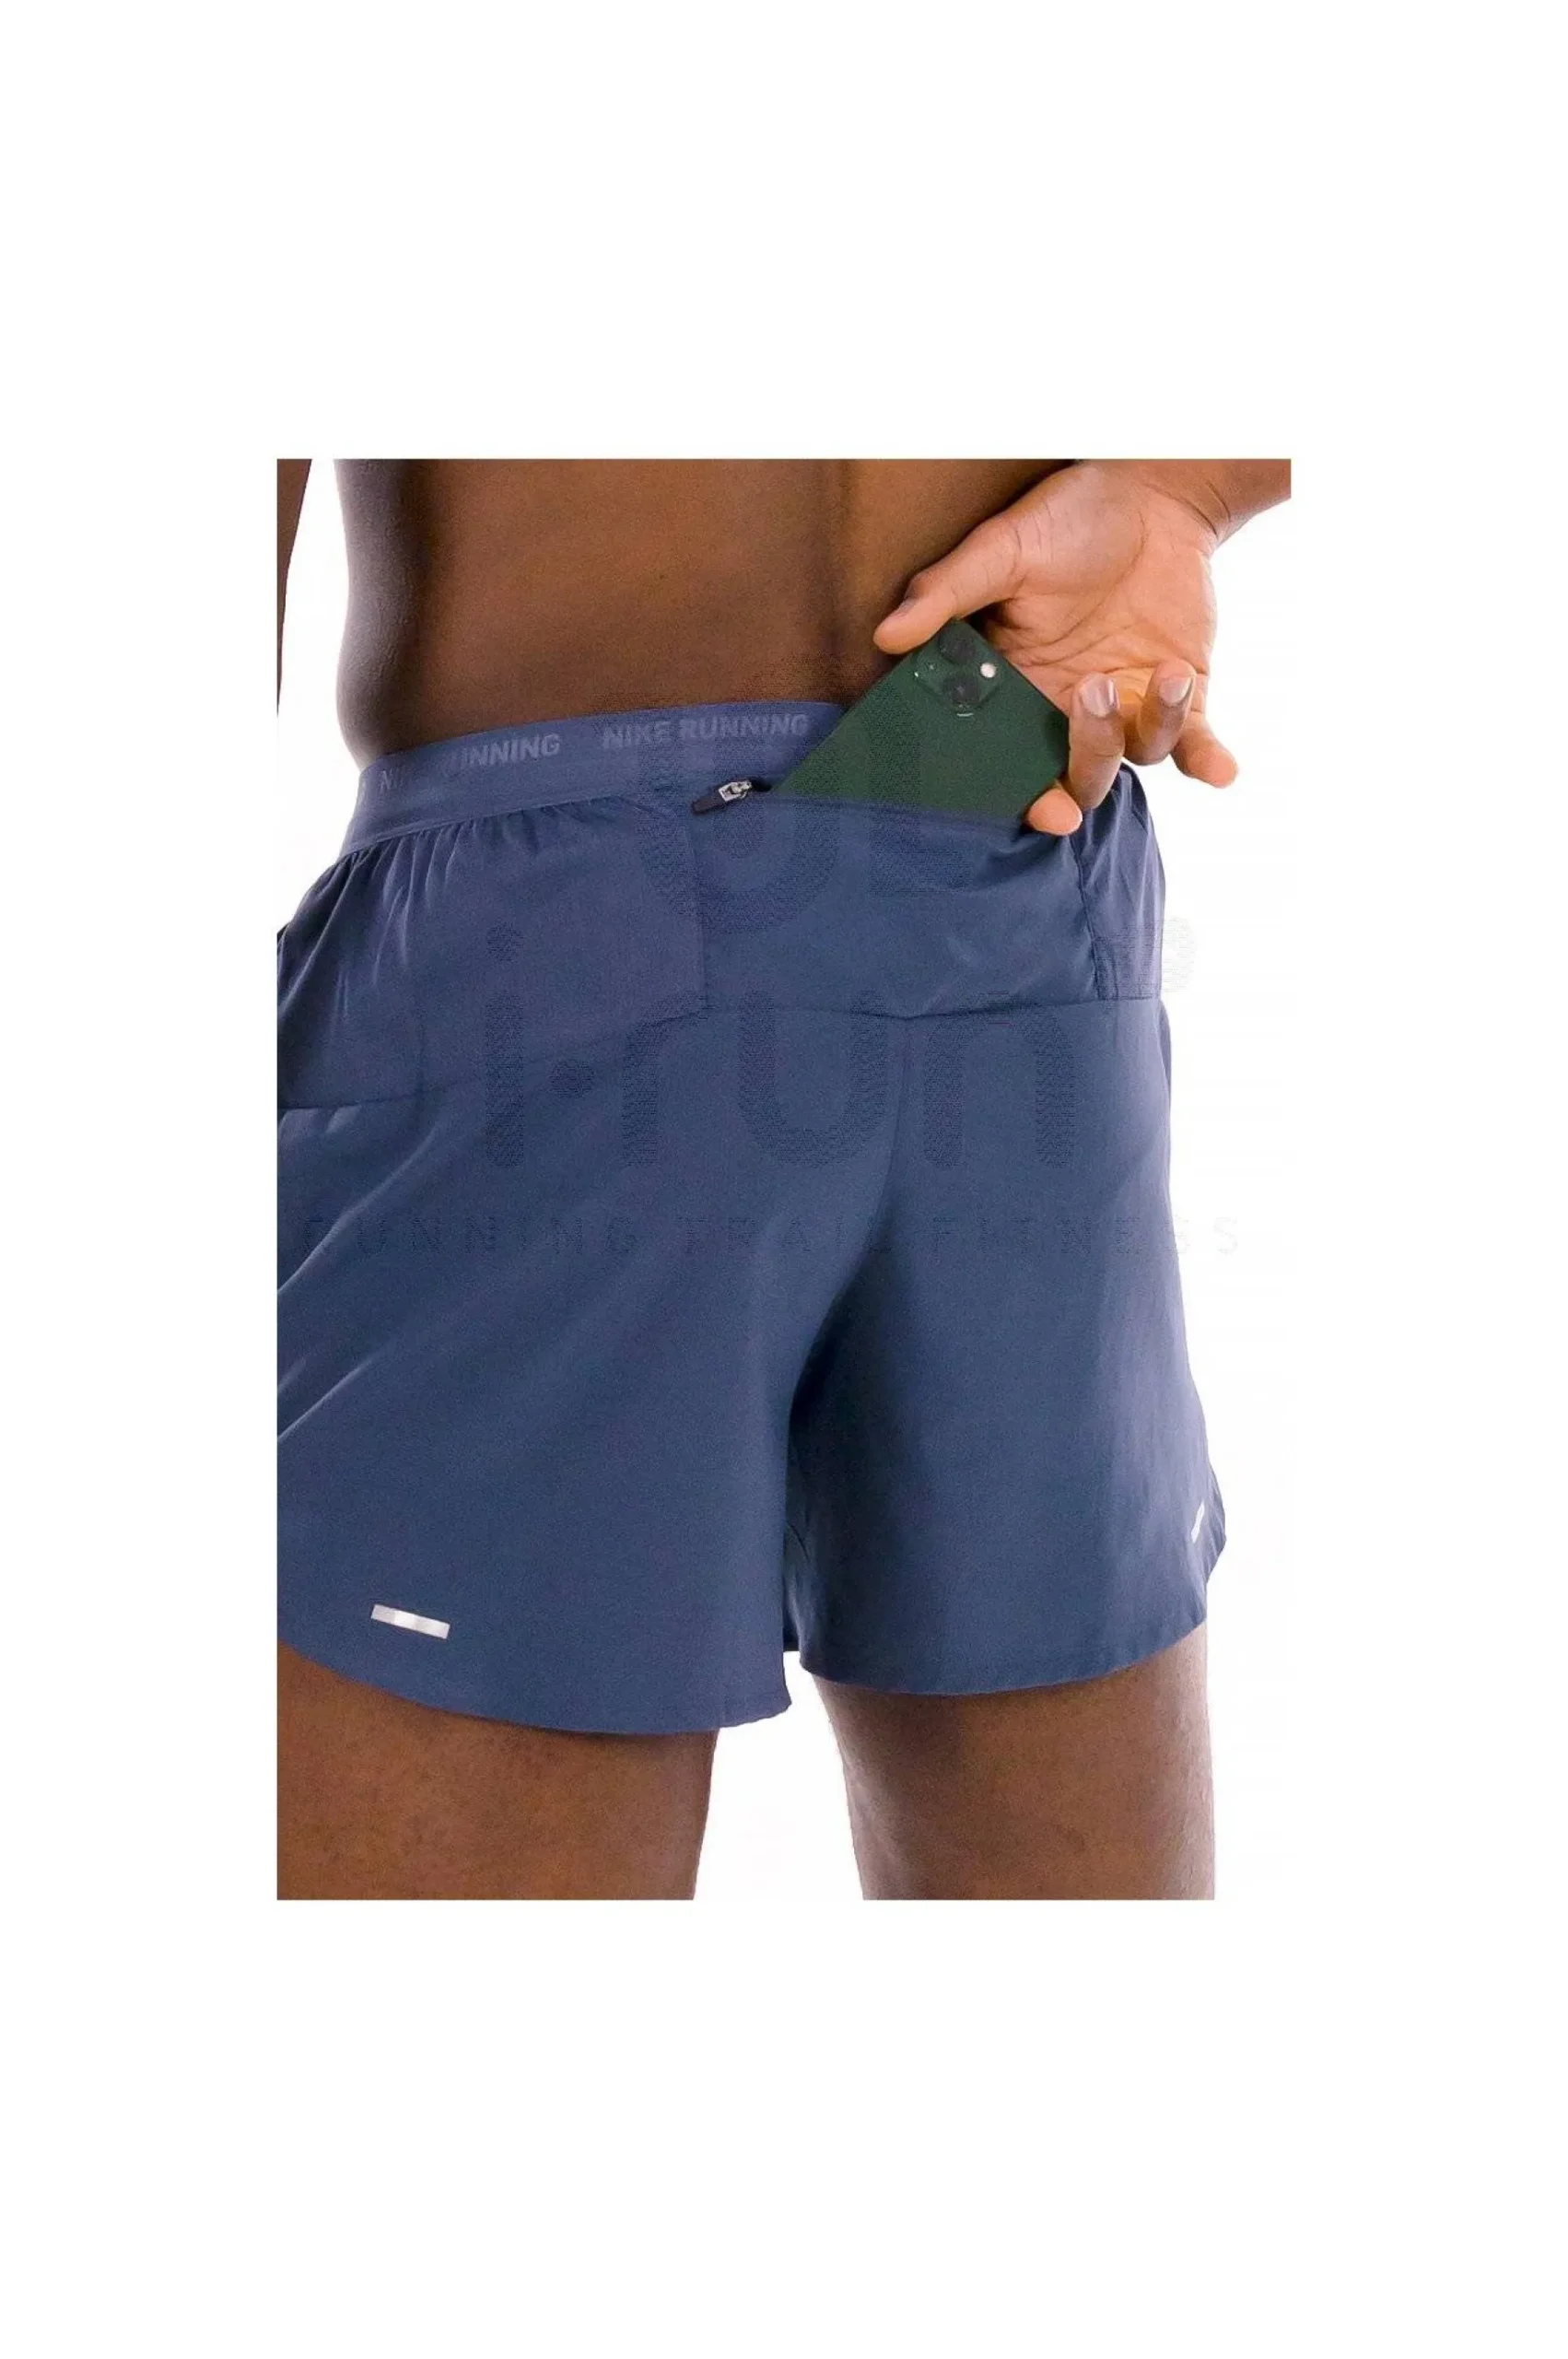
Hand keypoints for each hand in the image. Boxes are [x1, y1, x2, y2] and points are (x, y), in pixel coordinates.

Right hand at [874, 461, 1242, 834]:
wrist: (1150, 493)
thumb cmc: (1066, 519)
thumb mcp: (1000, 549)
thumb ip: (946, 594)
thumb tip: (887, 636)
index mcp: (1017, 689)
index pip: (1011, 761)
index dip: (1024, 793)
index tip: (1044, 805)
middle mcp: (1067, 710)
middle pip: (1078, 774)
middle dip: (1087, 756)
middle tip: (1090, 696)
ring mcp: (1126, 706)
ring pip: (1134, 757)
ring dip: (1150, 725)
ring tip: (1163, 672)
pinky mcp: (1180, 693)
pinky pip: (1195, 744)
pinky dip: (1209, 761)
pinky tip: (1223, 771)